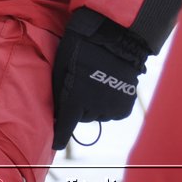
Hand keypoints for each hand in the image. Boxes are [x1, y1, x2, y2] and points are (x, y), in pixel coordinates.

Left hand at [51, 7, 149, 148]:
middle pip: (81, 117)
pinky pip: (112, 112)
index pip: (65, 125)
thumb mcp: (61, 66)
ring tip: (95, 81)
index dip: (59, 136)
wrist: (113, 37)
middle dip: (78, 106)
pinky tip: (108, 86)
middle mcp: (94, 108)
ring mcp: (111, 107)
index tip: (56, 144)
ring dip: (94, 105)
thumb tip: (57, 109)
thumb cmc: (80, 47)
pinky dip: (109, 104)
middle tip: (79, 85)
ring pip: (97, 115)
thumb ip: (59, 89)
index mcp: (75, 98)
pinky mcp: (125, 106)